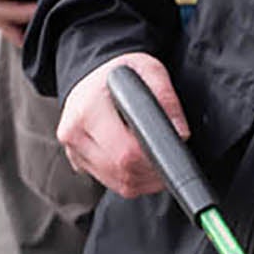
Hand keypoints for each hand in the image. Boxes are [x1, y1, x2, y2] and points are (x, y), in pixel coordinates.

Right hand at [57, 52, 187, 197]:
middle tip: (174, 158)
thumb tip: (179, 132)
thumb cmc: (121, 73)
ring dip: (146, 180)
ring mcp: (73, 151)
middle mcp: (74, 134)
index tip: (173, 152)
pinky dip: (133, 181)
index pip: (124, 151)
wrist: (92, 75)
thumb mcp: (148, 70)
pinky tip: (146, 167)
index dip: (153, 158)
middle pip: (121, 171)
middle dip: (153, 171)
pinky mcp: (79, 162)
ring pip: (117, 182)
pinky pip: (111, 183)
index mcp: (88, 109)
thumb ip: (166, 97)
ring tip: (164, 163)